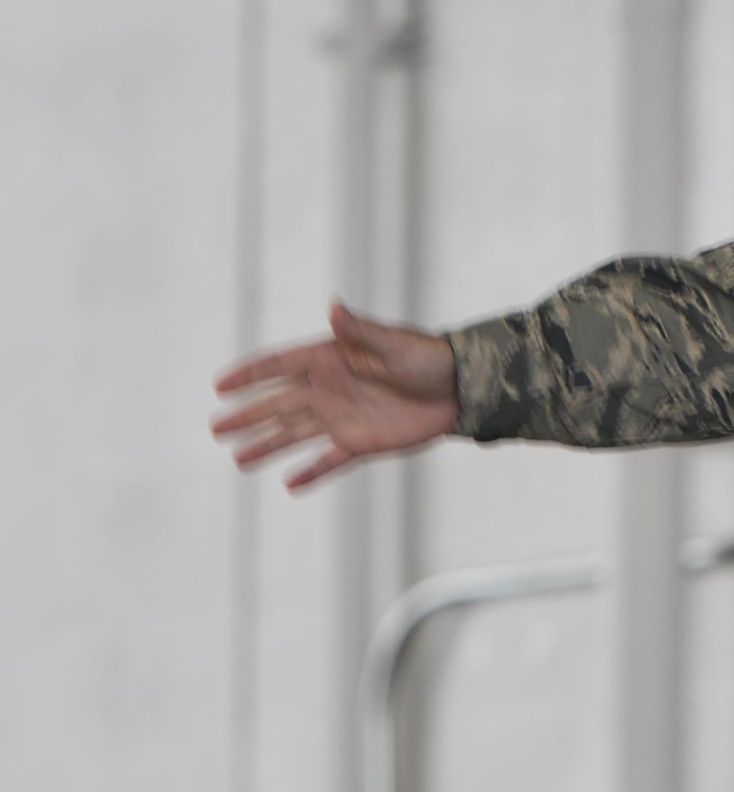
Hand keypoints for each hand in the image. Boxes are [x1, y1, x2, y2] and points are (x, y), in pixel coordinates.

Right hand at [211, 301, 459, 490]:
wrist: (459, 388)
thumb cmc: (426, 357)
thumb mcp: (392, 343)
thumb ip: (359, 331)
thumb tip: (333, 307)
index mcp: (332, 359)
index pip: (281, 366)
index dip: (251, 375)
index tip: (220, 386)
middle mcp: (330, 388)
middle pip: (279, 404)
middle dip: (248, 415)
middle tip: (215, 428)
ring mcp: (343, 417)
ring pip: (295, 434)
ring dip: (267, 445)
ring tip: (239, 459)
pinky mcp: (361, 441)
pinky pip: (329, 459)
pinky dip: (311, 471)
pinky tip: (290, 484)